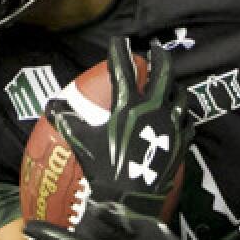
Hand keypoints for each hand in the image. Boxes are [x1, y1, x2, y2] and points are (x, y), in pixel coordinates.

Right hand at [46, 37, 190, 217]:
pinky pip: (188, 123)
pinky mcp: (182, 142)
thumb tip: (51, 105)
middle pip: (164, 74)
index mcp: (129, 106)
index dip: (120, 52)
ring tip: (170, 85)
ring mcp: (172, 125)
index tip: (119, 41)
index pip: (123, 70)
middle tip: (157, 49)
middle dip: (161, 57)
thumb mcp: (81, 142)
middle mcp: (155, 110)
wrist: (129, 198)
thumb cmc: (102, 168)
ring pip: (180, 96)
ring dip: (174, 87)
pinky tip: (180, 117)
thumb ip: (67, 120)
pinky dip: (184, 116)